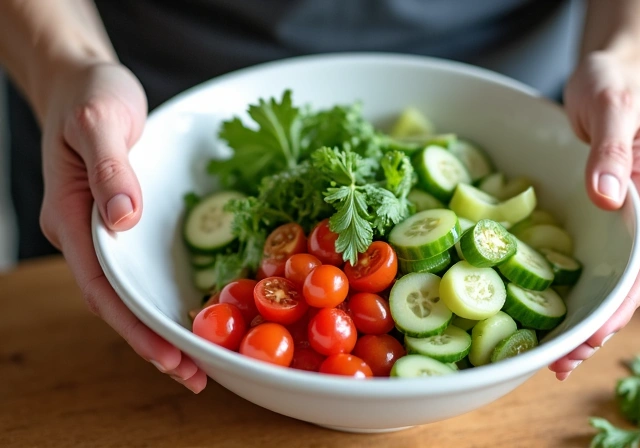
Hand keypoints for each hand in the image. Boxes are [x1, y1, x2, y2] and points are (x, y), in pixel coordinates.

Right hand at [37, 61, 206, 392]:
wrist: (84, 81)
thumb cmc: (91, 96)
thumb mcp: (100, 122)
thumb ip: (109, 169)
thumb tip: (122, 219)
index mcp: (72, 216)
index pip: (103, 287)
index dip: (134, 326)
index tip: (168, 355)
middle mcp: (86, 232)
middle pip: (117, 302)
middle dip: (152, 342)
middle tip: (195, 375)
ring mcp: (105, 230)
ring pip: (130, 291)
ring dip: (160, 327)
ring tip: (198, 361)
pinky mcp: (124, 222)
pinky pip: (143, 268)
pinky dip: (164, 296)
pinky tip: (192, 310)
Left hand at [549, 51, 639, 379]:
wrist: (602, 79)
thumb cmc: (613, 88)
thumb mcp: (613, 109)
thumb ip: (611, 150)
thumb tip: (607, 196)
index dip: (624, 302)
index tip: (596, 331)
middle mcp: (633, 220)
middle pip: (623, 285)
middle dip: (597, 327)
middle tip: (562, 362)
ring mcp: (609, 224)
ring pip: (599, 282)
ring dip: (579, 321)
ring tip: (550, 358)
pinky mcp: (584, 220)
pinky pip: (575, 262)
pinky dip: (561, 292)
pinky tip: (537, 313)